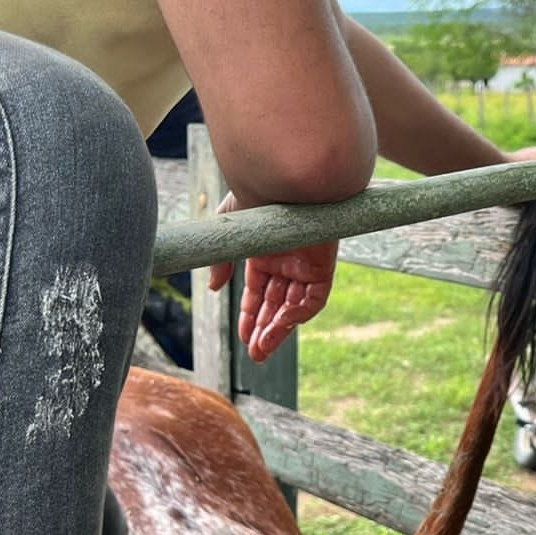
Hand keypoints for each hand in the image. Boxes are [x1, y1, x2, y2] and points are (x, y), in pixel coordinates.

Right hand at [207, 192, 339, 362]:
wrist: (287, 179)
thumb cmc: (257, 195)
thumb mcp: (231, 227)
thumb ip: (221, 259)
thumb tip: (212, 289)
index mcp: (265, 254)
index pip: (258, 293)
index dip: (250, 315)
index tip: (242, 337)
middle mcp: (286, 262)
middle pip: (275, 304)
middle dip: (264, 330)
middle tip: (254, 355)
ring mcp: (305, 265)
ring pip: (293, 307)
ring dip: (279, 330)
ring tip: (261, 351)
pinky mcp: (323, 266)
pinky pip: (314, 300)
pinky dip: (299, 314)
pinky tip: (281, 324)